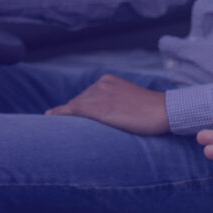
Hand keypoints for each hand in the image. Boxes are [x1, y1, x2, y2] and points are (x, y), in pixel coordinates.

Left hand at [46, 74, 169, 134]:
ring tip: (62, 131)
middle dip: (73, 115)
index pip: (85, 97)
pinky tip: (49, 117)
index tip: (69, 118)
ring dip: (68, 118)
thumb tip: (108, 116)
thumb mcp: (130, 102)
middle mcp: (101, 84)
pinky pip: (73, 110)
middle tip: (63, 129)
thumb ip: (115, 104)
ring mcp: (99, 94)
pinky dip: (60, 114)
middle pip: (78, 102)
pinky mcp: (99, 108)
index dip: (78, 110)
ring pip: (75, 108)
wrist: (164, 111)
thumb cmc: (152, 112)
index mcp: (108, 81)